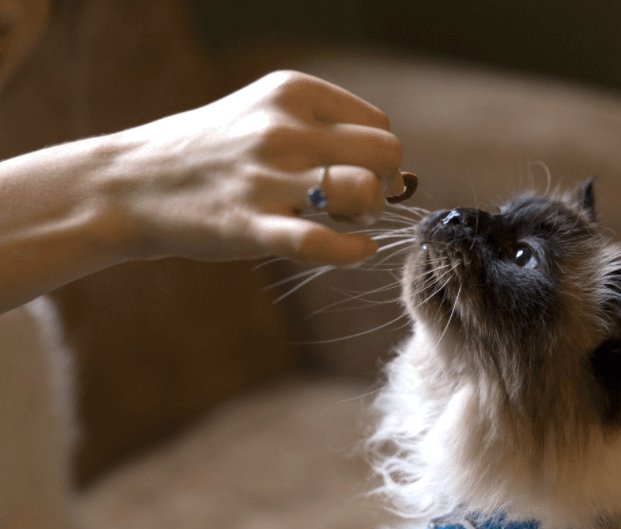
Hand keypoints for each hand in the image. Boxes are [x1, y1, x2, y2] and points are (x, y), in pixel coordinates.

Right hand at [100, 70, 404, 264]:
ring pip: (365, 190)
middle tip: (357, 203)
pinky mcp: (249, 225)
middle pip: (386, 153)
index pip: (379, 125)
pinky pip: (323, 243)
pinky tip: (357, 250)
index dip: (379, 159)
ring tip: (346, 221)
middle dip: (385, 183)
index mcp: (291, 91)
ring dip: (370, 213)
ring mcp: (266, 176)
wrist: (128, 184)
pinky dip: (354, 251)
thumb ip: (325, 134)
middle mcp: (282, 127)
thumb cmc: (211, 154)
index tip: (356, 176)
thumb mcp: (263, 116)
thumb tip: (401, 176)